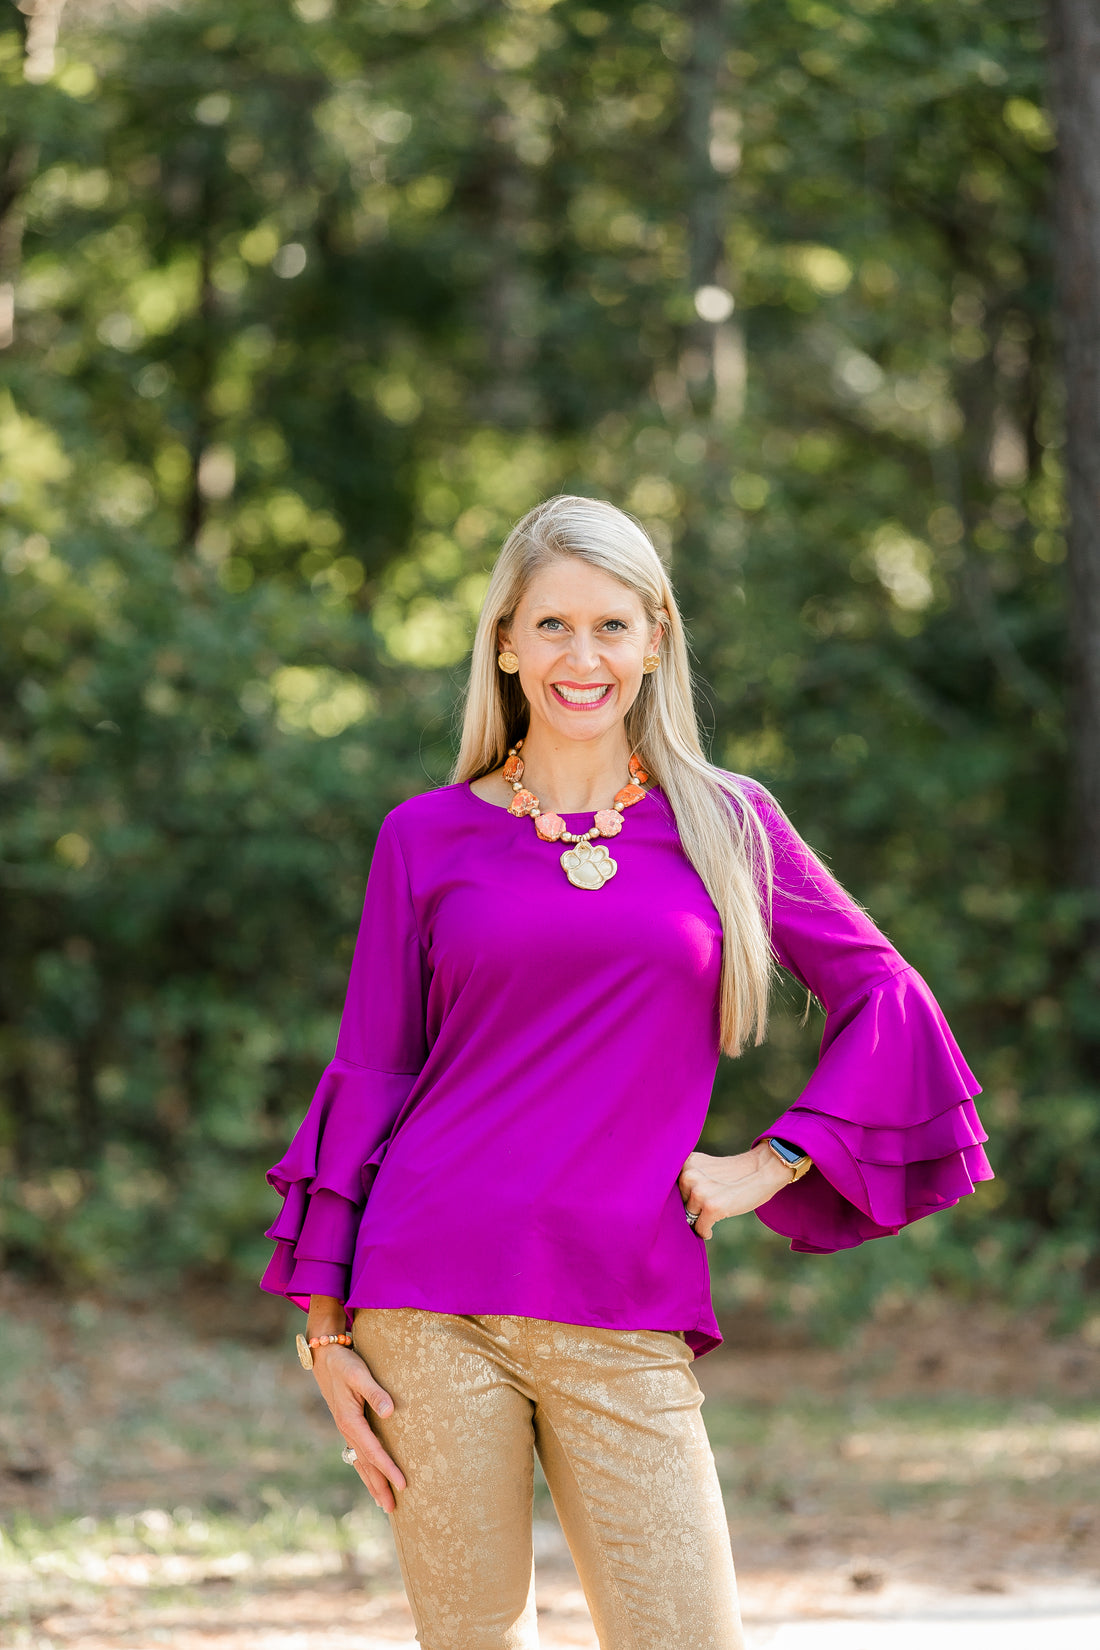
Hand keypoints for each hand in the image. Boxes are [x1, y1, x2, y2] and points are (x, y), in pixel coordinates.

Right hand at [310, 1343, 406, 1512]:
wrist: (325, 1357)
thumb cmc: (345, 1364)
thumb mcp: (359, 1374)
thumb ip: (375, 1392)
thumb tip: (390, 1411)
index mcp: (350, 1422)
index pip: (373, 1452)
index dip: (389, 1469)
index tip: (403, 1485)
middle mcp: (347, 1431)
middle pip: (366, 1465)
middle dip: (379, 1487)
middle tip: (393, 1509)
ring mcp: (346, 1430)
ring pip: (360, 1463)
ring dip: (372, 1483)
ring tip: (383, 1504)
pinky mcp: (348, 1426)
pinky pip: (357, 1455)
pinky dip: (365, 1470)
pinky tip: (370, 1478)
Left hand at [678, 1142, 792, 1239]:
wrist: (762, 1171)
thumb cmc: (734, 1173)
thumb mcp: (705, 1168)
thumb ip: (689, 1180)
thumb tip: (670, 1207)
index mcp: (687, 1162)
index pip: (672, 1188)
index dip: (680, 1199)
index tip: (686, 1204)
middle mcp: (689, 1174)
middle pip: (679, 1202)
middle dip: (689, 1208)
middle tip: (704, 1207)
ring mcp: (700, 1191)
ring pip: (689, 1215)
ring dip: (698, 1219)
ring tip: (711, 1215)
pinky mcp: (711, 1207)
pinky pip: (699, 1227)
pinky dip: (704, 1232)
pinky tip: (710, 1230)